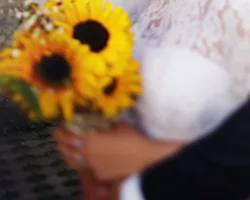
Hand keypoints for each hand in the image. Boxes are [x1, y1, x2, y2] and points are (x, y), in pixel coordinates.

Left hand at [54, 122, 172, 180]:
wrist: (145, 158)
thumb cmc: (133, 139)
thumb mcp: (120, 126)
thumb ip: (108, 125)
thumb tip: (104, 121)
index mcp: (91, 140)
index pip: (68, 136)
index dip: (60, 132)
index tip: (58, 128)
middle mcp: (87, 154)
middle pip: (66, 150)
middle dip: (61, 143)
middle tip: (61, 138)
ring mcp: (92, 167)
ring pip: (73, 161)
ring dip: (68, 155)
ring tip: (69, 150)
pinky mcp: (99, 175)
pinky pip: (86, 168)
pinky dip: (83, 162)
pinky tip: (86, 159)